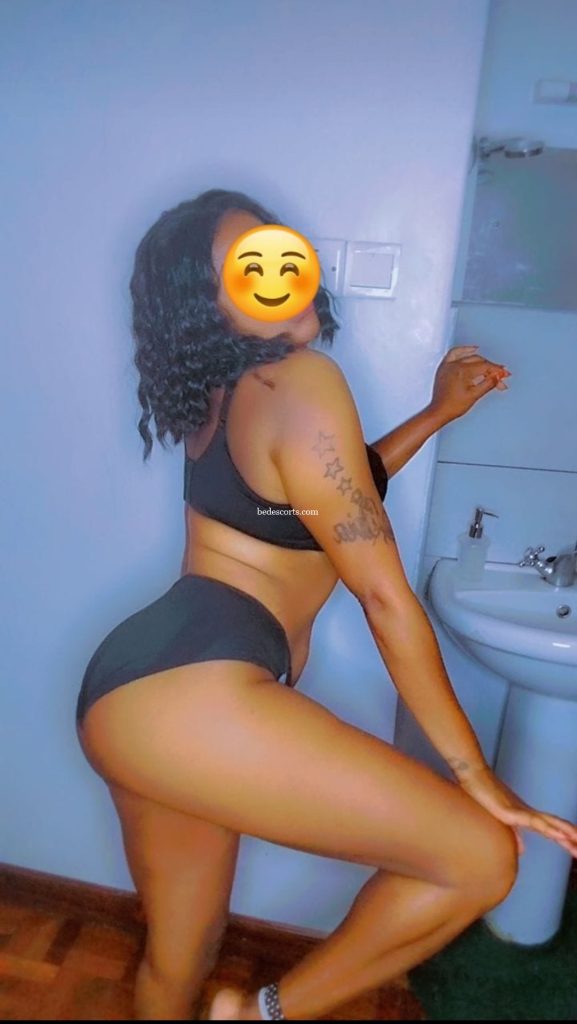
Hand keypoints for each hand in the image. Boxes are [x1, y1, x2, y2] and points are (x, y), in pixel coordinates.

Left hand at [429, 345, 511, 422]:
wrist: (439, 411)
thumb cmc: (453, 406)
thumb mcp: (475, 395)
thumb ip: (488, 384)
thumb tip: (498, 377)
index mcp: (462, 371)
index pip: (485, 366)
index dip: (496, 370)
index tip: (504, 374)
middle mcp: (454, 365)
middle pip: (478, 361)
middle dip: (491, 368)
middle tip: (500, 376)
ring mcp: (448, 365)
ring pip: (469, 356)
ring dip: (480, 359)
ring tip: (490, 364)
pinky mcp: (444, 367)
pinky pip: (454, 353)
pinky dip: (464, 351)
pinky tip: (471, 350)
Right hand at [457, 765, 576, 858]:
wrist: (473, 777)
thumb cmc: (483, 795)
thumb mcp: (500, 820)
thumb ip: (513, 834)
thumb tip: (524, 849)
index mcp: (527, 817)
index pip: (552, 830)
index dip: (566, 840)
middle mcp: (529, 813)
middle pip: (556, 827)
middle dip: (572, 839)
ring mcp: (522, 811)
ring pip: (550, 824)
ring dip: (567, 833)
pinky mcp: (512, 811)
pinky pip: (534, 822)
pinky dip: (549, 828)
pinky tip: (560, 835)